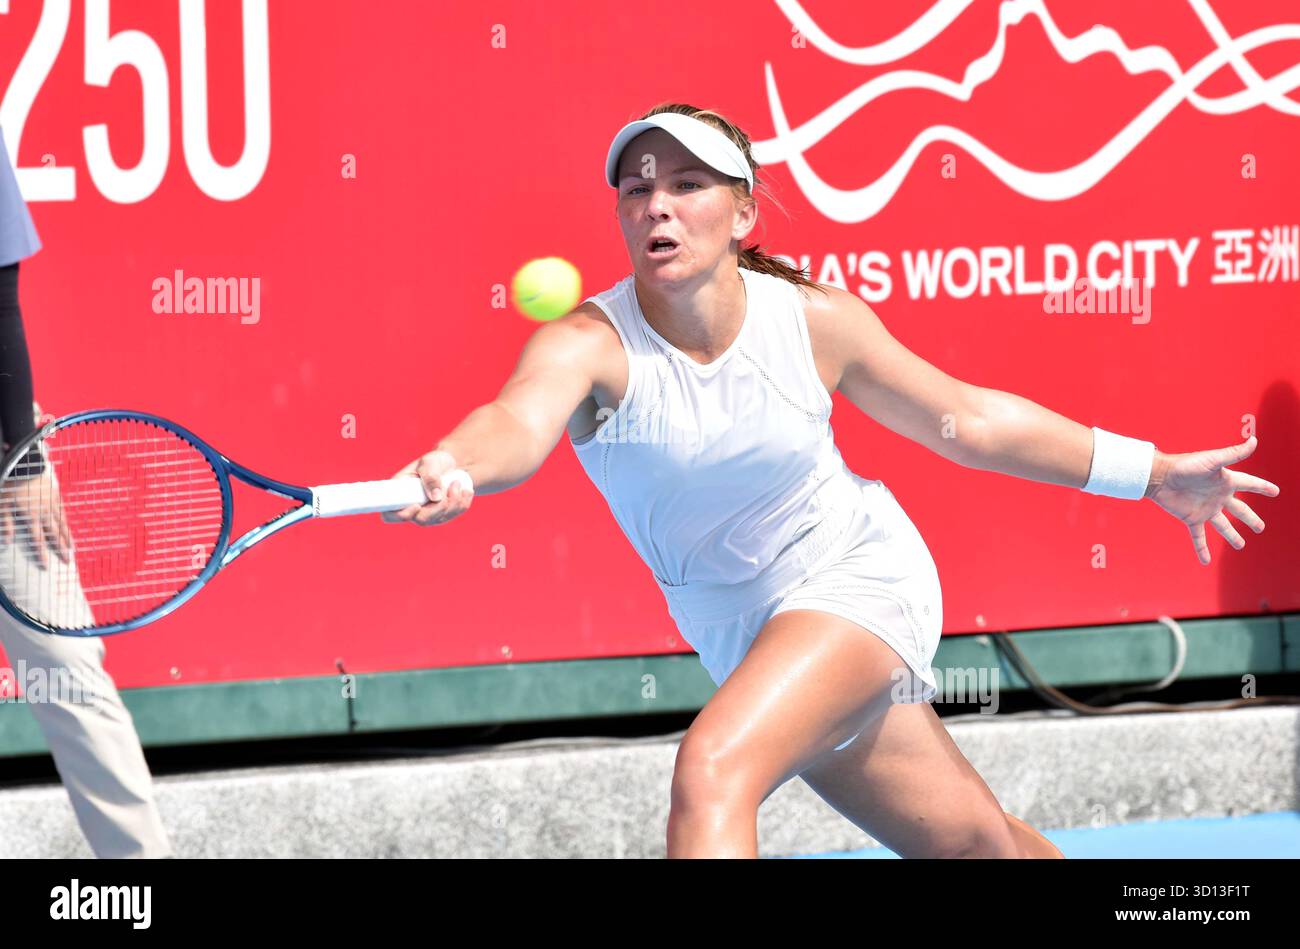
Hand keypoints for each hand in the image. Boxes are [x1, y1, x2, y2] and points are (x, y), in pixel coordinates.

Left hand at [0, 466, 72, 569]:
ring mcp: (52, 504)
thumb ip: (7, 524)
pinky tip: (68, 529)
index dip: (41, 554)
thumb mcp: (2, 504)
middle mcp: (45, 512)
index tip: (46, 566)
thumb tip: (8, 543)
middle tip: (67, 562)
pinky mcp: (56, 496)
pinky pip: (62, 513)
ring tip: (72, 549)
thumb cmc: (10, 483)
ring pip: (61, 524)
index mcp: (31, 516)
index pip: (37, 539)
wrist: (26, 463)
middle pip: (54, 534)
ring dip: (66, 538)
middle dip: (60, 550)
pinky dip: (65, 523)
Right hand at [380, 449, 473, 525]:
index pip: (390, 514)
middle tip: (451, 485)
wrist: (450, 464)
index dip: (401, 515)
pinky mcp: (443, 515)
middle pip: (422, 520)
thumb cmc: (434, 462)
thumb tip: (435, 498)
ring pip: (440, 518)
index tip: (417, 505)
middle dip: (439, 506)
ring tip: (457, 482)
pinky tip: (465, 490)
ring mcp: (428, 513)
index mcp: (400, 494)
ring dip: (454, 500)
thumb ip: (430, 476)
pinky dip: (463, 502)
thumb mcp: (430, 462)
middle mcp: (412, 507)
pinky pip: (454, 514)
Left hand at [1145, 436, 1279, 564]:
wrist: (1160, 476)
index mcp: (1226, 481)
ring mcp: (1205, 509)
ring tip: (1240, 545)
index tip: (1275, 492)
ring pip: (1223, 526)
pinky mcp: (1191, 518)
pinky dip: (1202, 549)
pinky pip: (1199, 537)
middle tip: (1260, 527)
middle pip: (1239, 510)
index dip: (1263, 488)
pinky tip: (1205, 561)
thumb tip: (1255, 441)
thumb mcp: (1213, 460)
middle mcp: (1218, 496)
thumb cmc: (1186, 465)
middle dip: (1250, 518)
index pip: (1250, 484)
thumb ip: (1234, 454)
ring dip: (1232, 536)